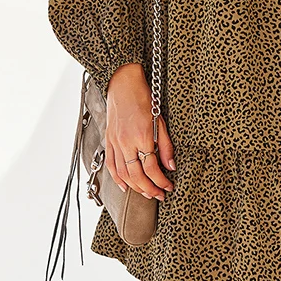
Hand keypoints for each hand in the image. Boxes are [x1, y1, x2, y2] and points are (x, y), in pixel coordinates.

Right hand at [105, 63, 174, 201]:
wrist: (123, 84)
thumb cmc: (143, 98)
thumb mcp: (160, 120)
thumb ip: (165, 145)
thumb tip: (171, 166)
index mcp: (141, 136)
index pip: (151, 167)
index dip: (160, 181)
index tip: (168, 186)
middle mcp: (126, 142)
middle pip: (136, 175)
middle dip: (149, 189)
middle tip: (159, 195)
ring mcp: (115, 142)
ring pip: (122, 174)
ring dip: (135, 187)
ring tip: (147, 193)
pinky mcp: (109, 140)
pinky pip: (111, 165)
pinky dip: (117, 179)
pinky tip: (125, 186)